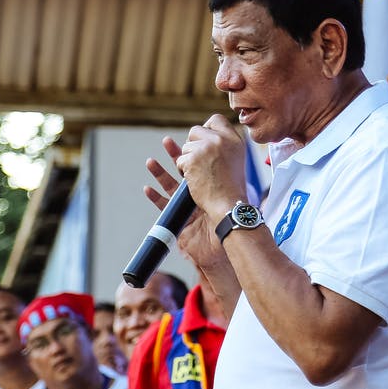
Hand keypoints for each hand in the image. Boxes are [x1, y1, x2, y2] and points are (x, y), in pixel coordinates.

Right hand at [144, 135, 231, 272]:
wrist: (222, 249)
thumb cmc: (229, 228)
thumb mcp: (231, 204)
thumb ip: (231, 187)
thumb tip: (239, 166)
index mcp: (210, 187)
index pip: (201, 165)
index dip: (195, 153)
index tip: (192, 139)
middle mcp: (197, 195)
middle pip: (184, 171)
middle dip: (175, 156)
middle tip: (167, 141)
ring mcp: (185, 207)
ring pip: (169, 186)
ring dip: (159, 173)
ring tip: (150, 161)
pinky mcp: (176, 220)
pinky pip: (163, 208)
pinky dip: (155, 198)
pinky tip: (148, 188)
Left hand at [173, 114, 247, 217]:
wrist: (231, 207)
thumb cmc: (233, 191)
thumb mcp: (236, 162)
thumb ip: (224, 147)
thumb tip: (209, 137)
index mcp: (234, 140)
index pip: (216, 120)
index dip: (207, 128)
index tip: (203, 139)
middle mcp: (221, 140)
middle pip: (196, 131)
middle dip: (192, 145)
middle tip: (198, 161)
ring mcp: (205, 149)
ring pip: (186, 147)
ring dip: (187, 161)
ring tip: (200, 176)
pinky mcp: (192, 160)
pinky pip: (179, 161)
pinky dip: (183, 171)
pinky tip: (193, 181)